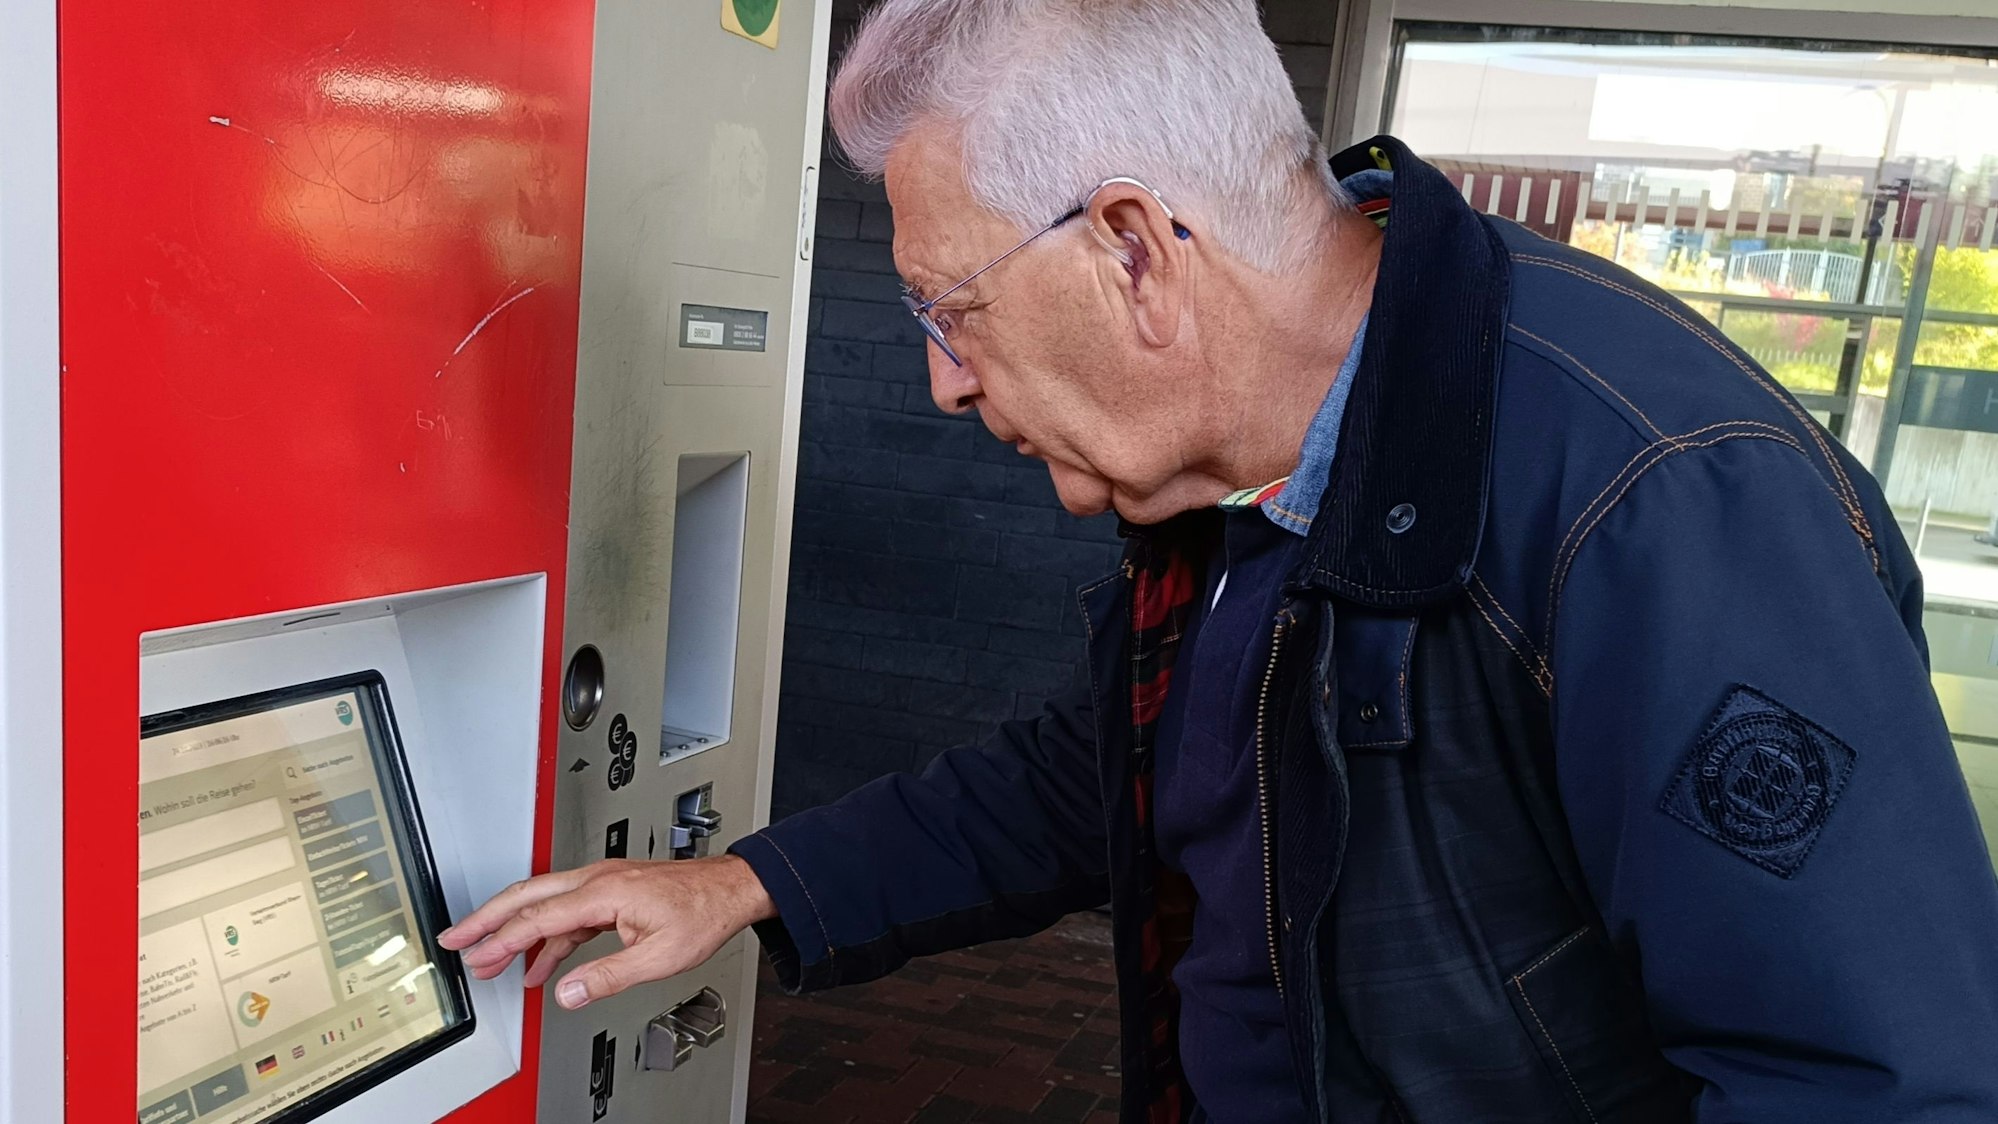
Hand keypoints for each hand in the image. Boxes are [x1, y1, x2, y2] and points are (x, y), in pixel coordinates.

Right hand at [437, 855, 776, 1009]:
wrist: (731, 889)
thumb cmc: (704, 912)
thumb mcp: (658, 956)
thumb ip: (608, 976)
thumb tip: (565, 993)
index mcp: (605, 891)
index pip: (538, 917)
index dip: (501, 938)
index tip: (474, 954)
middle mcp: (598, 880)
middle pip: (527, 897)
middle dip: (487, 919)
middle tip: (456, 939)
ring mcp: (603, 883)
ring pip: (543, 903)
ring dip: (513, 930)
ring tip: (489, 960)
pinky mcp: (610, 892)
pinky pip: (566, 913)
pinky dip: (546, 937)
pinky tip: (538, 965)